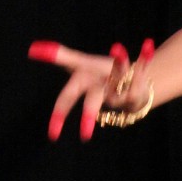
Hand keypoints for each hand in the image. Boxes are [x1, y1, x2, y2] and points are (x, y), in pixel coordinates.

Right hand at [28, 38, 154, 140]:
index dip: (59, 116)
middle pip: (93, 100)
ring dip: (120, 63)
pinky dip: (145, 54)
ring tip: (118, 48)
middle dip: (89, 111)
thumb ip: (60, 56)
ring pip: (120, 78)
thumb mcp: (79, 64)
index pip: (67, 99)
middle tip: (85, 135)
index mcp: (85, 85)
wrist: (135, 85)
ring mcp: (121, 87)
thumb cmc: (102, 76)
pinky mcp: (139, 81)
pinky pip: (143, 65)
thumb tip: (33, 48)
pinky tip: (148, 44)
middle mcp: (103, 91)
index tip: (53, 135)